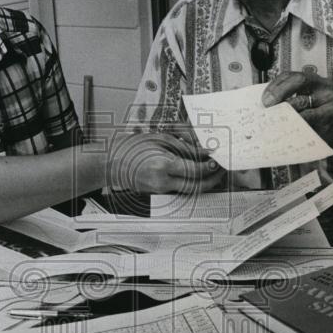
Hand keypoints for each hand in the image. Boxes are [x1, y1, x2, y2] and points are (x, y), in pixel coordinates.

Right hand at [108, 132, 224, 193]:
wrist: (110, 161)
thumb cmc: (132, 146)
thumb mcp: (161, 140)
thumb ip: (185, 147)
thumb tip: (205, 152)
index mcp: (163, 166)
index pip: (195, 171)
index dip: (210, 167)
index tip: (218, 160)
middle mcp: (162, 182)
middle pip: (196, 187)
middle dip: (213, 179)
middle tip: (222, 170)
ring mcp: (160, 190)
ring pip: (189, 190)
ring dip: (204, 183)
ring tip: (213, 172)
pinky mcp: (158, 192)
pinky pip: (180, 189)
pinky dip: (191, 183)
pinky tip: (197, 174)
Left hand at [262, 72, 332, 154]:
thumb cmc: (319, 118)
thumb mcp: (308, 103)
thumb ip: (290, 100)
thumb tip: (266, 103)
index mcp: (314, 81)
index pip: (291, 75)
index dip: (275, 84)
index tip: (264, 98)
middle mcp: (323, 87)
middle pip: (298, 81)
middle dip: (279, 92)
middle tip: (267, 105)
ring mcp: (328, 100)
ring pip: (301, 101)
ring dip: (284, 110)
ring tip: (273, 118)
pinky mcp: (330, 115)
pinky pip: (308, 118)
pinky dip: (294, 122)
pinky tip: (286, 127)